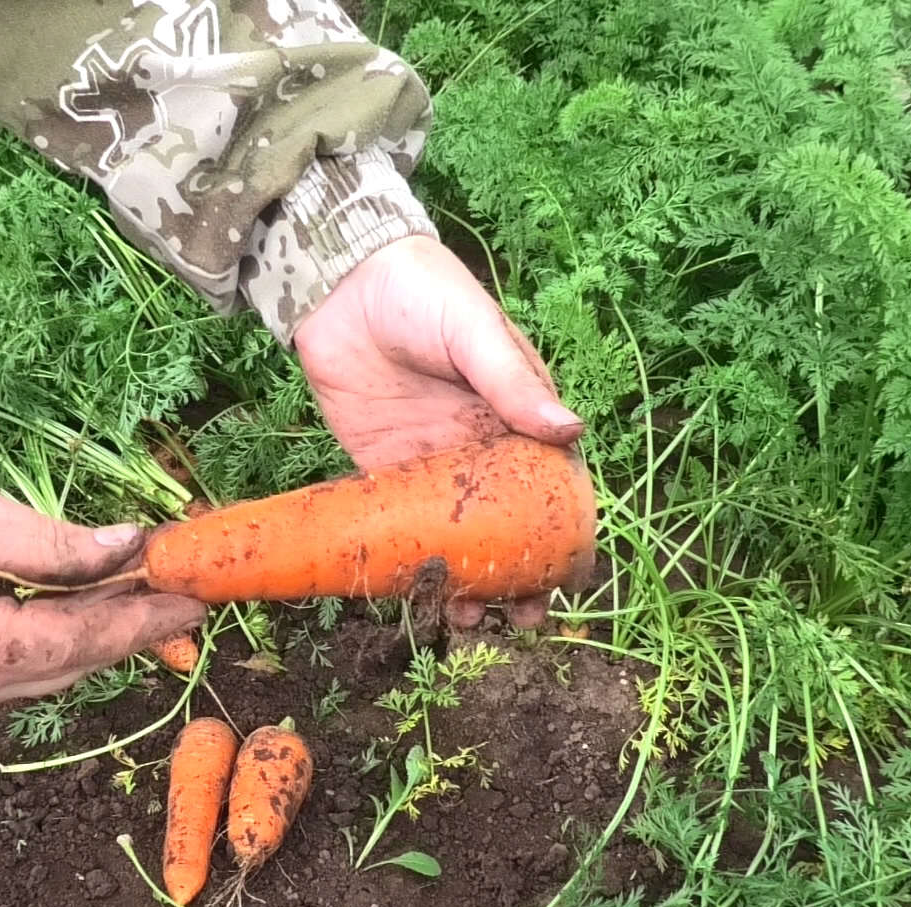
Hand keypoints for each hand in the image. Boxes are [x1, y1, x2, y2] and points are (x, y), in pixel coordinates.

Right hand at [0, 458, 205, 722]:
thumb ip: (54, 544)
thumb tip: (128, 550)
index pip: (82, 638)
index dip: (144, 614)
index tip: (197, 595)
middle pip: (72, 664)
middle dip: (132, 626)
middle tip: (188, 590)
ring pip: (50, 672)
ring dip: (100, 634)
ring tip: (152, 595)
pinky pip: (20, 670)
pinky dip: (59, 640)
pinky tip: (92, 610)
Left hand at [294, 235, 583, 628]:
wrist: (340, 283)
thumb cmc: (423, 292)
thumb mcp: (473, 331)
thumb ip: (512, 381)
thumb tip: (571, 430)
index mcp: (518, 414)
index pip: (553, 484)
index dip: (564, 533)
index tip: (569, 577)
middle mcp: (482, 447)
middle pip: (510, 524)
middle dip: (520, 574)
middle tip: (525, 619)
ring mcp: (434, 464)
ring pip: (459, 536)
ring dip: (469, 578)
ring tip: (473, 620)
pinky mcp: (384, 470)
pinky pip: (404, 526)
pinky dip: (414, 563)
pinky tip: (420, 597)